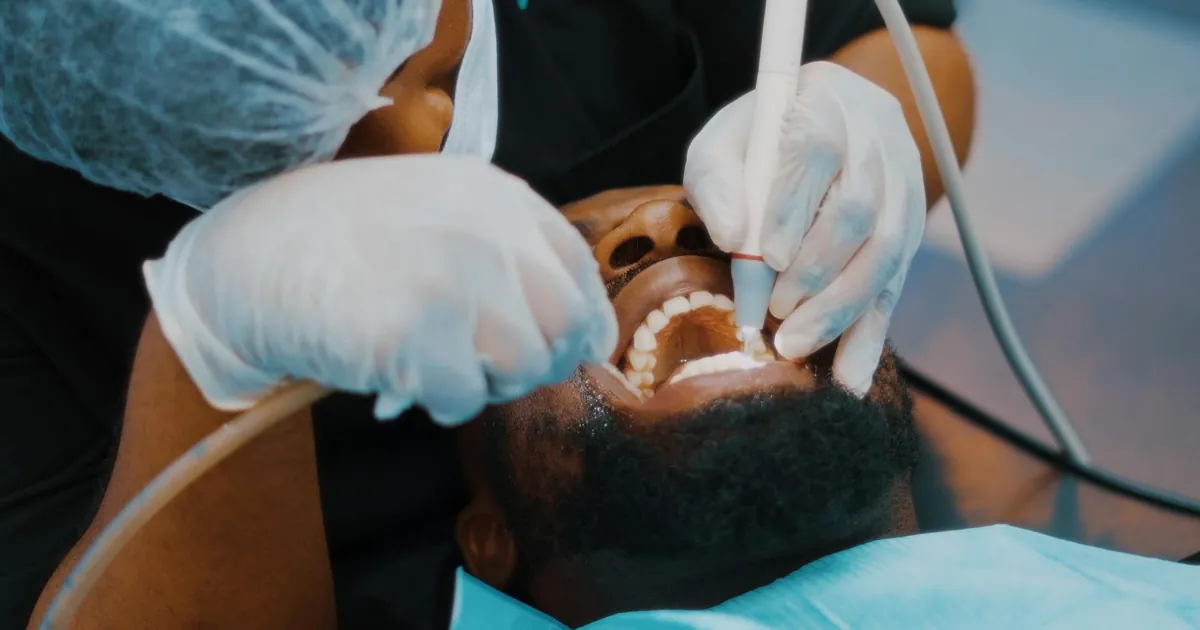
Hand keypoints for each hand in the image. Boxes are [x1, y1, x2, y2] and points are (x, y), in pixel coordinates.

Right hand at [144, 155, 616, 424]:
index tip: (563, 353)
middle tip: (487, 368)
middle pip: (563, 325)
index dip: (580, 325)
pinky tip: (402, 379)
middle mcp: (484, 228)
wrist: (245, 257)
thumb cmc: (343, 245)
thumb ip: (506, 256)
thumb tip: (583, 336)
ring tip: (436, 367)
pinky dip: (438, 403)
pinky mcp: (412, 332)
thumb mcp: (438, 215)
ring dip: (485, 385)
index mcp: (496, 196)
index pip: (578, 271)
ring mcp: (449, 277)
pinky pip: (464, 399)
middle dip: (535, 363)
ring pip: (523, 368)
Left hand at [684, 61, 924, 395]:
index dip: (795, 207)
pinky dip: (871, 336)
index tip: (765, 257)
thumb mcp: (720, 147)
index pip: (819, 150)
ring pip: (887, 253)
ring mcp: (904, 184)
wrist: (807, 127)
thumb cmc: (753, 143)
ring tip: (794, 346)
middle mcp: (879, 138)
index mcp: (828, 100)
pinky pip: (895, 287)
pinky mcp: (910, 229)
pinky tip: (851, 379)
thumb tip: (733, 239)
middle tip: (773, 311)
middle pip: (860, 210)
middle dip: (815, 270)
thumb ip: (718, 184)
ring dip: (840, 307)